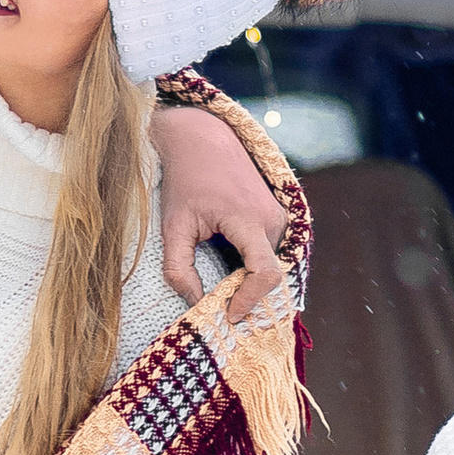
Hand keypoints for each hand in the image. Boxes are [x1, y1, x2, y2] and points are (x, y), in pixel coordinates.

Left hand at [153, 103, 287, 325]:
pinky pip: (271, 253)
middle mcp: (274, 219)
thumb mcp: (173, 225)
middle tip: (220, 311)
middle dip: (248, 296)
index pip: (265, 273)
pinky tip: (231, 274)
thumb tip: (195, 303)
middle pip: (269, 275)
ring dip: (250, 284)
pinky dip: (253, 270)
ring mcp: (280, 217)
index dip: (249, 300)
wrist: (203, 138)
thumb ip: (179, 268)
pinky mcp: (278, 217)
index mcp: (249, 219)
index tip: (229, 316)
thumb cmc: (185, 180)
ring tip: (224, 293)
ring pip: (272, 265)